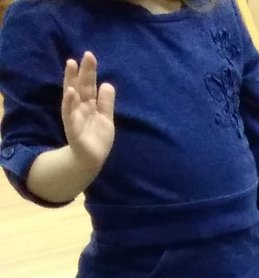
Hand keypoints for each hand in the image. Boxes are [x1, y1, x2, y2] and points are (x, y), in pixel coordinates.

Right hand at [61, 53, 115, 172]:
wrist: (91, 160)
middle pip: (82, 86)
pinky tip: (70, 93)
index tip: (90, 56)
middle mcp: (80, 107)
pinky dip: (69, 103)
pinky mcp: (72, 128)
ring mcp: (75, 116)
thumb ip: (106, 102)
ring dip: (71, 80)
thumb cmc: (97, 138)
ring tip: (71, 65)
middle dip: (83, 71)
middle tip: (87, 55)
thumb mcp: (106, 118)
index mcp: (89, 104)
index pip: (89, 85)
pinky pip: (69, 114)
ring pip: (72, 96)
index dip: (90, 72)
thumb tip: (107, 84)